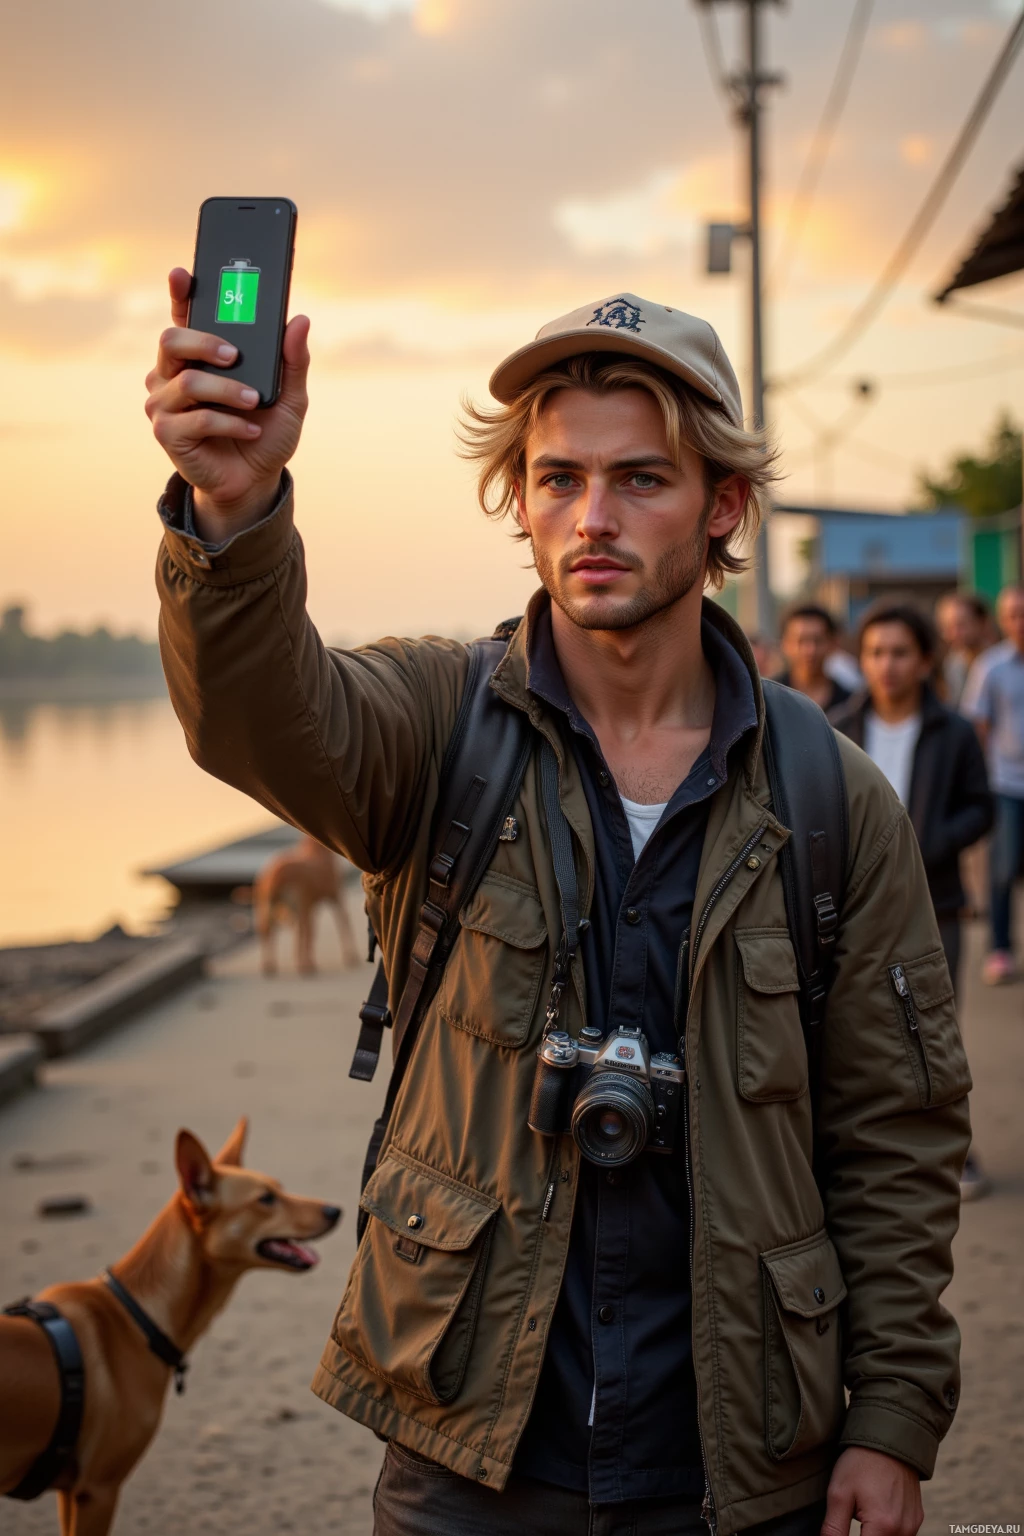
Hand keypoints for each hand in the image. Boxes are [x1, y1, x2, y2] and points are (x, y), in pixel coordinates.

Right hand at [145, 267, 310, 540]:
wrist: (256, 480)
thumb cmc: (267, 431)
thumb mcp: (291, 396)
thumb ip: (293, 360)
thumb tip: (299, 320)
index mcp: (197, 355)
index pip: (183, 315)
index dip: (179, 292)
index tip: (183, 274)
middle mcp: (172, 374)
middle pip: (171, 340)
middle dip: (204, 342)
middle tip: (235, 354)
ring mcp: (164, 404)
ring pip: (187, 382)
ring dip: (227, 391)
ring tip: (255, 402)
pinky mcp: (167, 433)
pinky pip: (197, 419)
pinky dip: (230, 423)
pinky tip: (250, 429)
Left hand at [821, 1447, 922, 1535]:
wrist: (889, 1436)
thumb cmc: (861, 1463)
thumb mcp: (839, 1494)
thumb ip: (834, 1529)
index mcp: (884, 1526)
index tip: (841, 1531)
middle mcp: (904, 1531)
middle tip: (852, 1518)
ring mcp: (913, 1524)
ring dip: (875, 1535)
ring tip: (862, 1515)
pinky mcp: (917, 1517)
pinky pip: (901, 1535)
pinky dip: (886, 1531)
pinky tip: (874, 1513)